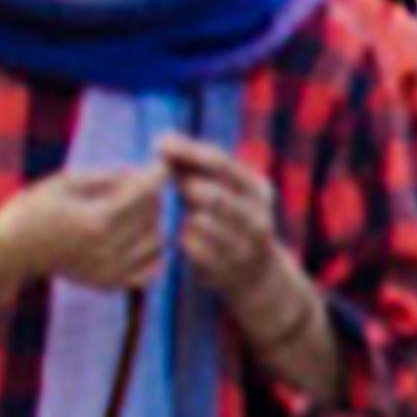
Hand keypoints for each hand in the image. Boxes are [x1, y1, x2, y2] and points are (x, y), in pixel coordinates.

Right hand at [0, 160, 174, 298]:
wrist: (13, 251)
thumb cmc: (35, 208)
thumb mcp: (67, 181)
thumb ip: (108, 177)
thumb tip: (142, 175)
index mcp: (96, 220)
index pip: (144, 192)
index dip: (157, 173)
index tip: (161, 163)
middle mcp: (107, 249)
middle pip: (152, 214)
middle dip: (149, 195)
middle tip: (132, 186)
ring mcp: (110, 270)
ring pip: (157, 241)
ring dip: (150, 222)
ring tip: (129, 212)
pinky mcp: (110, 283)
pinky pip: (150, 269)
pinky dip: (150, 253)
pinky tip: (133, 239)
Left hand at [150, 134, 296, 314]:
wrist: (258, 275)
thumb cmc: (228, 220)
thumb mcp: (225, 191)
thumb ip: (196, 169)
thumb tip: (162, 141)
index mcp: (257, 190)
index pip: (221, 162)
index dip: (187, 150)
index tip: (158, 144)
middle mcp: (256, 217)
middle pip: (213, 194)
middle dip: (184, 185)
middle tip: (167, 181)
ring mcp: (244, 247)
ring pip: (201, 222)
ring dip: (182, 214)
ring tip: (179, 210)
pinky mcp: (227, 270)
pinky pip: (192, 248)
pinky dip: (181, 239)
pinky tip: (179, 236)